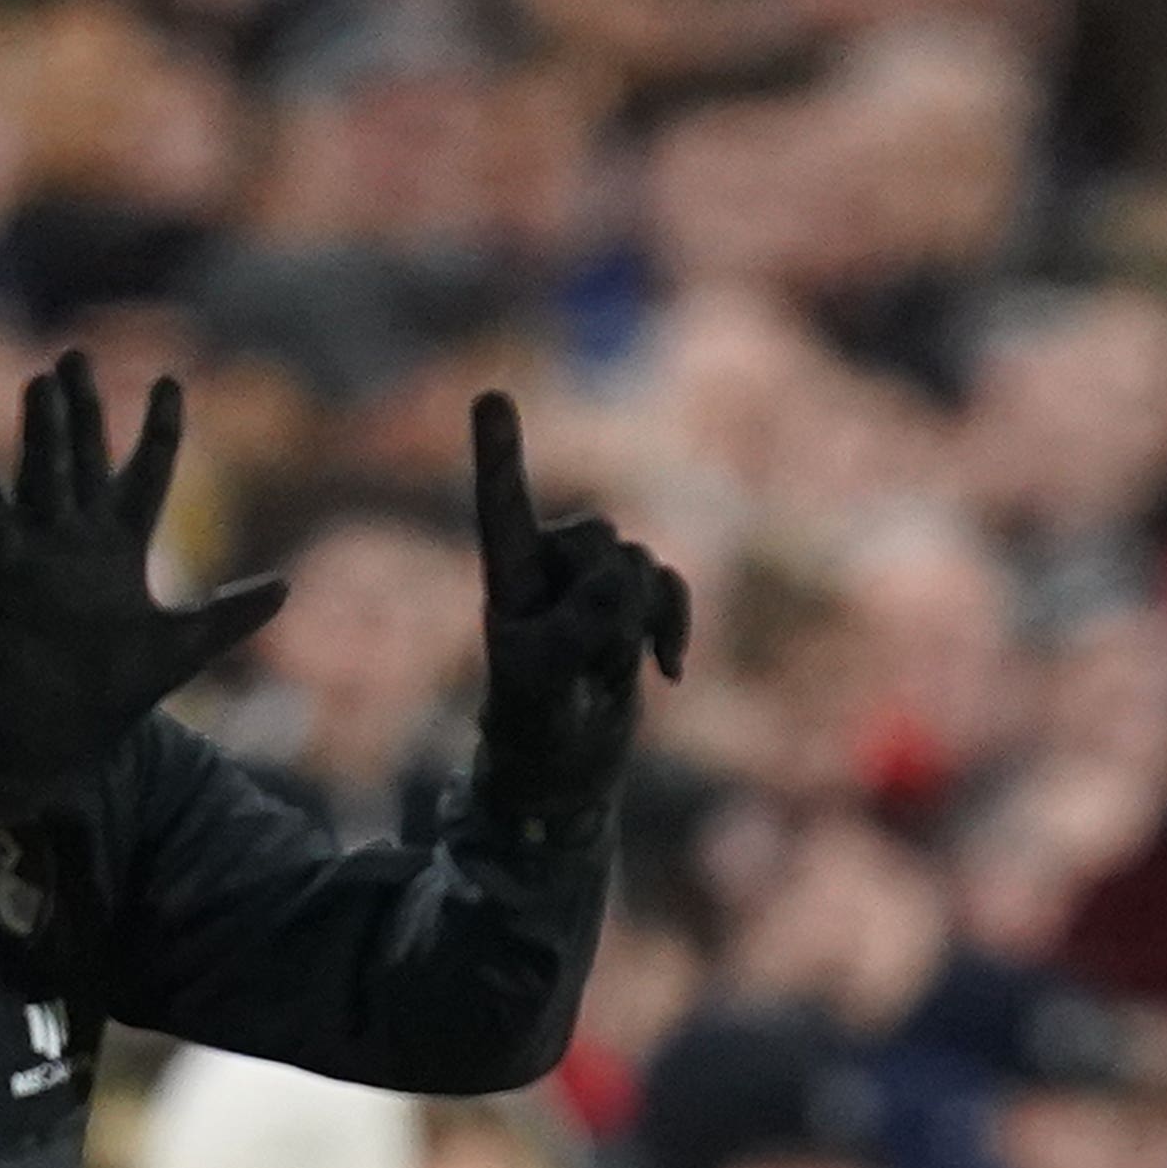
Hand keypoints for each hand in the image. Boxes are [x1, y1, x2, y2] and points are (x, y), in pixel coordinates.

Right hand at [0, 353, 289, 831]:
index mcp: (121, 547)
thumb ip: (231, 614)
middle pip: (83, 460)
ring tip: (42, 381)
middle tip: (77, 355)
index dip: (159, 430)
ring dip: (40, 433)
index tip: (171, 380)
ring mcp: (39, 556)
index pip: (145, 474)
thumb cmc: (114, 690)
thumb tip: (286, 587)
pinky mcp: (5, 582)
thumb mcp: (185, 646)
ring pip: (42, 479)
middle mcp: (77, 540)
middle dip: (83, 411)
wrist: (56, 734)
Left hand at [468, 389, 691, 836]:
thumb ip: (578, 626)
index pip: (502, 508)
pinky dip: (675, 623)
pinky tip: (668, 673)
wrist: (566, 771)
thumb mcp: (545, 682)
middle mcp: (547, 566)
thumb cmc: (535, 729)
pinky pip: (669, 585)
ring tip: (610, 670)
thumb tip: (622, 579)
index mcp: (507, 578)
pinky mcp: (631, 604)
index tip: (491, 397)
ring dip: (637, 621)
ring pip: (638, 562)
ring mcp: (592, 584)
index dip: (500, 455)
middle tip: (589, 661)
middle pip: (599, 538)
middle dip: (610, 598)